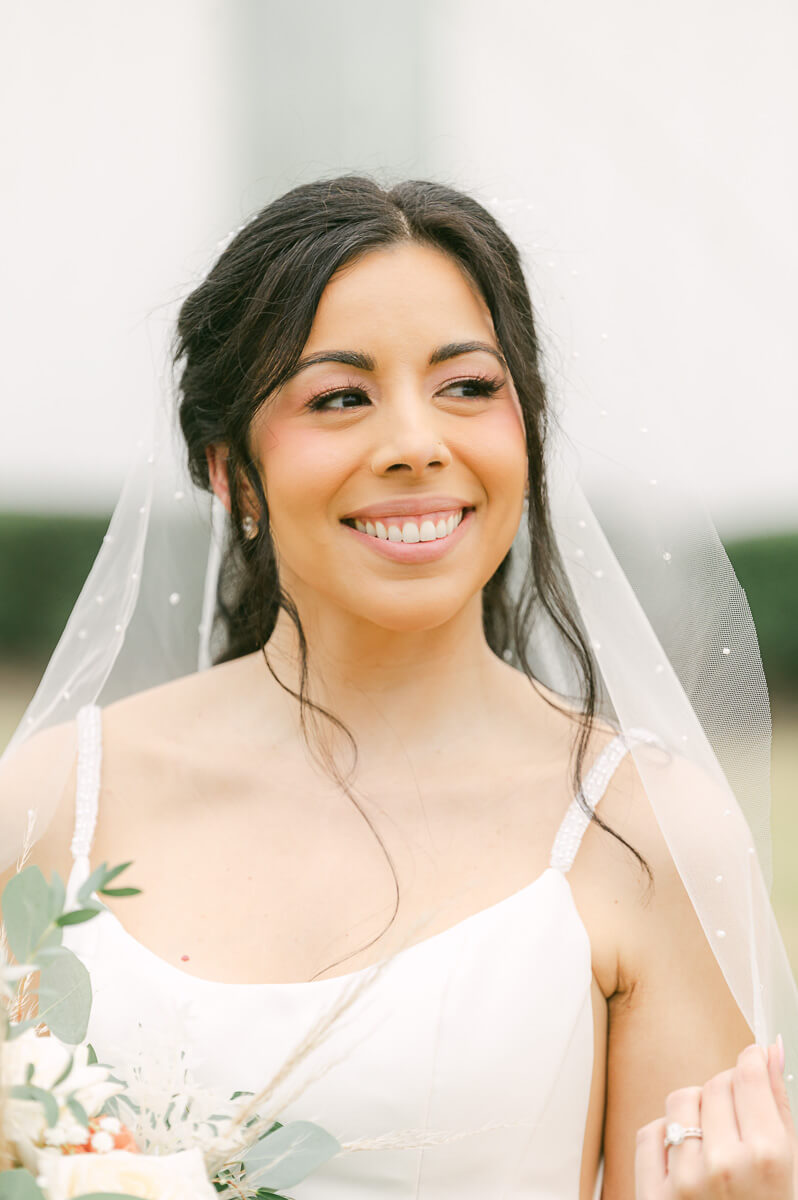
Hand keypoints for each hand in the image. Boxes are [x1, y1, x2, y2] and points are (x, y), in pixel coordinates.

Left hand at [635, 1041, 796, 1197]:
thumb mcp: (791, 1167)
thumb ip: (778, 1105)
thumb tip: (769, 1049)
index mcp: (768, 1157)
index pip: (747, 1075)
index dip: (751, 1063)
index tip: (752, 1062)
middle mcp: (724, 1164)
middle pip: (715, 1084)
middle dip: (728, 1094)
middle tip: (739, 1122)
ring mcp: (685, 1180)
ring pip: (680, 1101)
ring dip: (696, 1112)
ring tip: (714, 1142)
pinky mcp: (654, 1195)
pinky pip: (651, 1133)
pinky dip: (667, 1138)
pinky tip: (686, 1159)